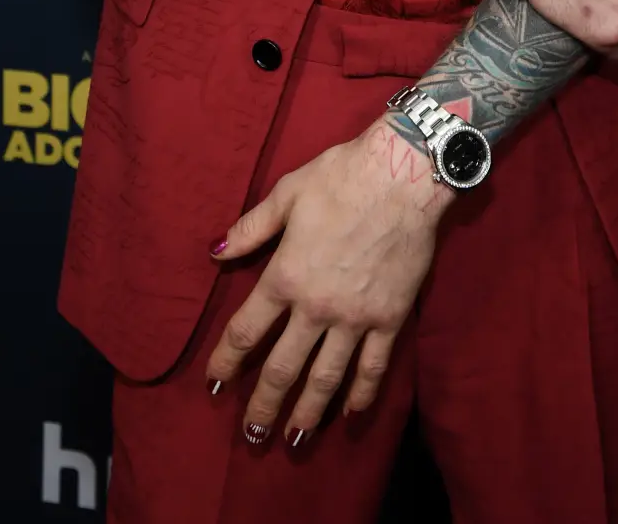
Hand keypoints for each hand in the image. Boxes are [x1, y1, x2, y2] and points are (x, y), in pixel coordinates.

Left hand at [205, 120, 451, 444]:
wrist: (402, 177)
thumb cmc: (341, 177)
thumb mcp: (287, 194)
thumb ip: (251, 229)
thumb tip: (215, 252)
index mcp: (285, 276)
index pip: (246, 330)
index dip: (226, 360)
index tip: (214, 384)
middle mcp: (315, 307)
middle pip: (282, 367)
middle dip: (264, 404)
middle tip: (252, 435)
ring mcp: (354, 318)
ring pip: (325, 377)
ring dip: (307, 412)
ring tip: (293, 439)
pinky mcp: (389, 319)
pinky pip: (373, 366)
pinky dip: (361, 393)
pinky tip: (350, 413)